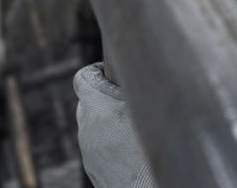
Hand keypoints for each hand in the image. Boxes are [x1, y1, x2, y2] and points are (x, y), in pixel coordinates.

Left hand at [74, 63, 157, 187]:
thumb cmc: (152, 150)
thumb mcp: (153, 107)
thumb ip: (142, 86)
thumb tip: (147, 68)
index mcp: (97, 108)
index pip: (83, 77)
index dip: (99, 71)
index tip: (115, 75)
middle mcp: (87, 128)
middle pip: (89, 101)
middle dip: (107, 97)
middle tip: (131, 101)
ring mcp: (88, 150)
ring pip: (94, 124)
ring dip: (110, 121)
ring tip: (136, 127)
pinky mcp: (93, 168)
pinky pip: (98, 145)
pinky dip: (111, 141)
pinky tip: (133, 148)